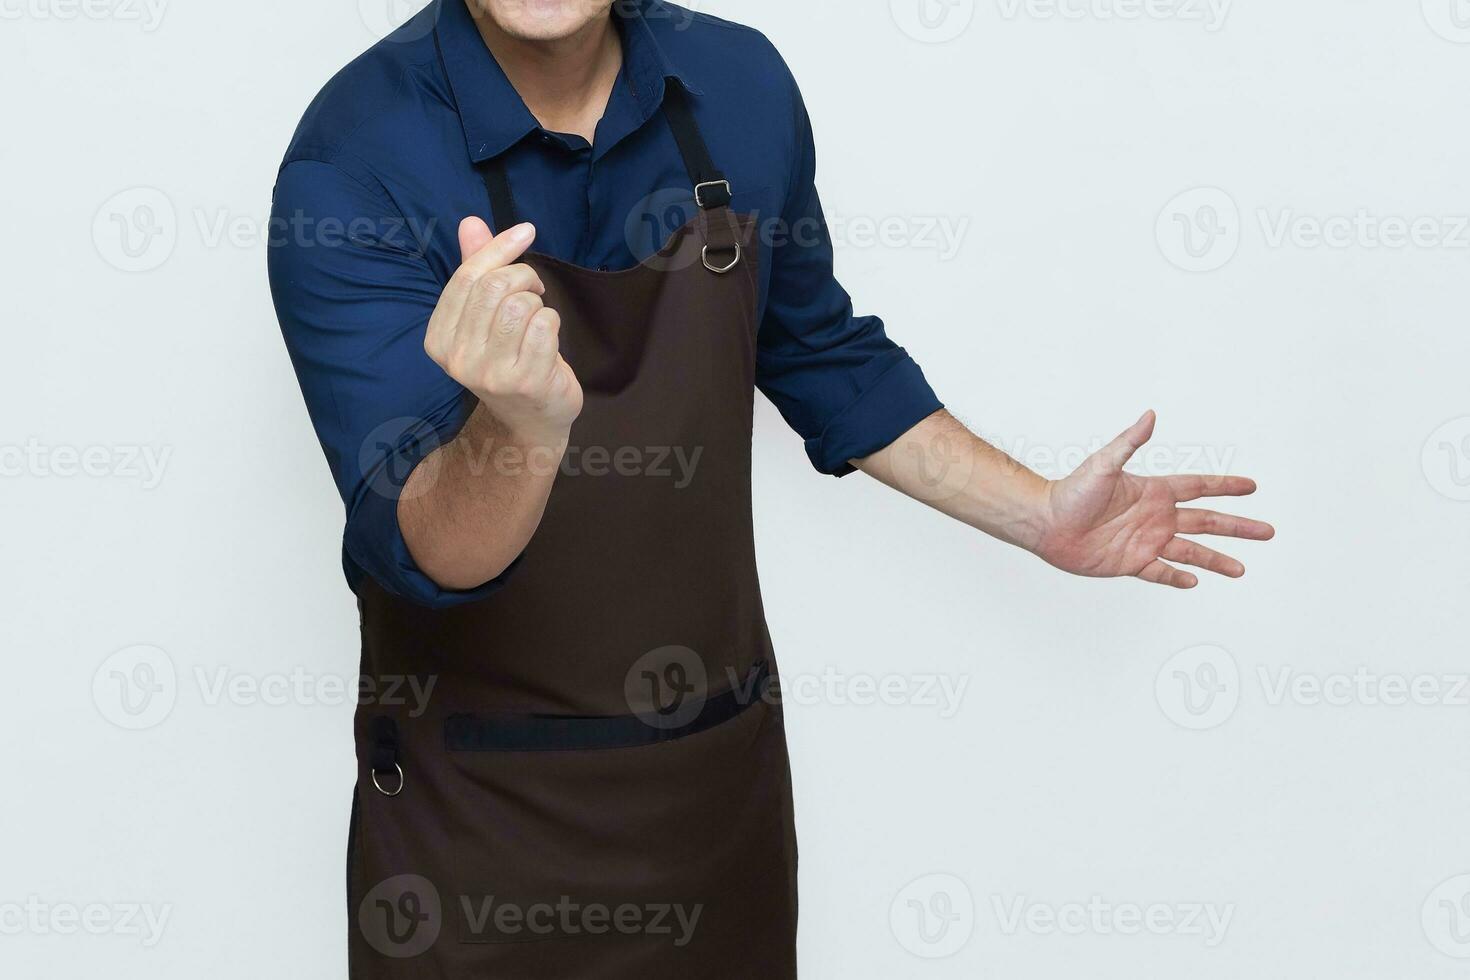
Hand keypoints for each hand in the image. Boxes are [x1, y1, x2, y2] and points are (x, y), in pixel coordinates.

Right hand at [424, 217, 582, 444]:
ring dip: (538, 302)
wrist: (532, 420)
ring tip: (538, 317)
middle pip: (494, 287)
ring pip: (520, 304)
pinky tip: (548, 339)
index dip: (499, 248)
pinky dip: (553, 322)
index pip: (467, 278)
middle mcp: (459, 358)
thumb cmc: (509, 359)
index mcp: (439, 339)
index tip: (525, 230)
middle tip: (534, 289)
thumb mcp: (485, 316)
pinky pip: (545, 324)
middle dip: (523, 276)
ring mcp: (491, 373)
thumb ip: (476, 269)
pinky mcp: (526, 380)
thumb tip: (471, 222)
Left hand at [1033, 411, 1274, 588]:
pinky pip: (1160, 572)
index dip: (1225, 487)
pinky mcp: (1131, 562)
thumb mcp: (1103, 464)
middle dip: (1237, 527)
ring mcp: (1145, 541)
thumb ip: (1130, 442)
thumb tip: (1151, 415)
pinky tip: (1196, 582)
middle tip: (1267, 531)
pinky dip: (1178, 577)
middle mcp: (1155, 516)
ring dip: (1216, 560)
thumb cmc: (1070, 491)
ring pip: (1191, 552)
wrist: (1046, 524)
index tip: (1251, 487)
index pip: (1199, 487)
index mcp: (1153, 491)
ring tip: (1242, 569)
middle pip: (1206, 522)